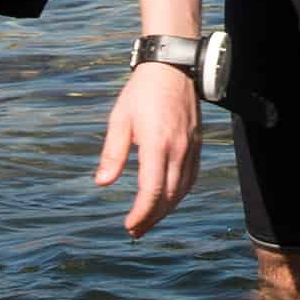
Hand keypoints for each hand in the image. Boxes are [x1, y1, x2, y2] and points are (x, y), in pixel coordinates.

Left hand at [98, 58, 199, 236]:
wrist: (172, 67)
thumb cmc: (141, 93)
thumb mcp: (119, 119)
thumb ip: (112, 153)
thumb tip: (102, 183)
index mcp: (157, 143)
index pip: (153, 190)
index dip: (141, 213)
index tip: (129, 225)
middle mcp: (178, 149)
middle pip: (169, 196)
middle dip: (152, 217)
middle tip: (135, 231)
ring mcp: (191, 147)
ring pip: (182, 190)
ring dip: (166, 210)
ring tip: (149, 220)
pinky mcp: (197, 144)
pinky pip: (191, 177)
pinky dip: (179, 194)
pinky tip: (168, 199)